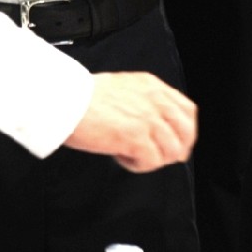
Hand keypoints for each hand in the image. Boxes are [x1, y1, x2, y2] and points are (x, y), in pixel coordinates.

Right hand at [65, 72, 195, 171]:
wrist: (63, 100)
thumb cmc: (80, 96)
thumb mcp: (121, 87)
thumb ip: (141, 100)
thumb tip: (151, 123)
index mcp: (152, 86)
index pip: (188, 111)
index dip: (185, 132)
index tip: (175, 143)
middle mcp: (155, 100)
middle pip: (187, 133)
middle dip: (174, 150)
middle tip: (154, 155)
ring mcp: (148, 119)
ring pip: (172, 151)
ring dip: (152, 158)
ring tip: (129, 153)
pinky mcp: (137, 137)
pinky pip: (152, 162)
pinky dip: (137, 165)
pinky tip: (120, 156)